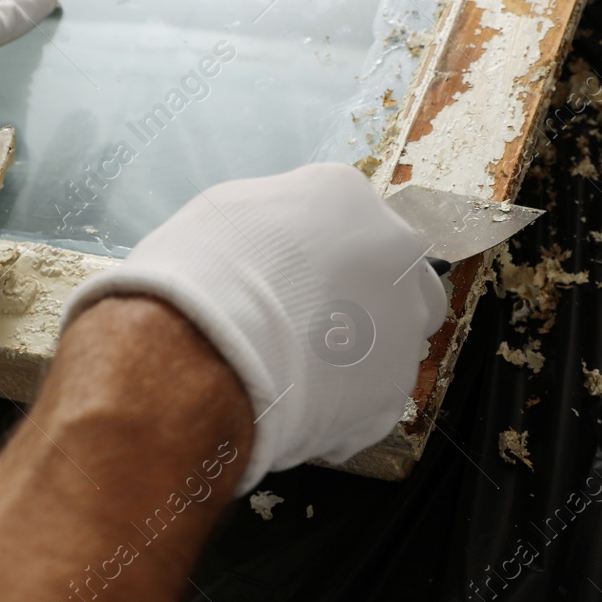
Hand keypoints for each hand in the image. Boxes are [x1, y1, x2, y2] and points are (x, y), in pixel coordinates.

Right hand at [62, 162, 446, 492]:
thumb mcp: (223, 211)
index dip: (321, 256)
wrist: (202, 353)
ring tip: (300, 371)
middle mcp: (392, 252)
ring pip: (394, 338)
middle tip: (309, 321)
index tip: (294, 279)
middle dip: (365, 297)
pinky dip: (342, 404)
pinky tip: (297, 404)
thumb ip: (272, 217)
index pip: (352, 222)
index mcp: (347, 197)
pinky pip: (373, 397)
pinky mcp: (393, 390)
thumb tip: (276, 237)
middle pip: (396, 274)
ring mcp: (402, 324)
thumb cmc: (199, 273)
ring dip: (358, 350)